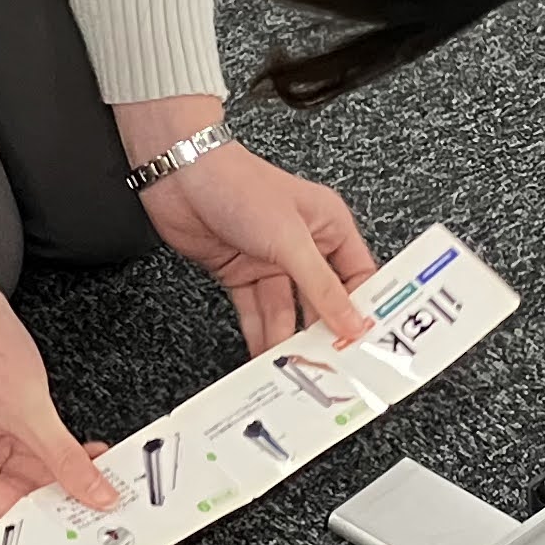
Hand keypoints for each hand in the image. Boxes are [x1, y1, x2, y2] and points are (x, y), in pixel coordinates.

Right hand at [0, 215, 116, 521]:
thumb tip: (95, 494)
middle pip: (18, 495)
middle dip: (65, 491)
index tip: (94, 522)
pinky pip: (25, 453)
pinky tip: (87, 453)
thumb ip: (66, 460)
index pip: (8, 510)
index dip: (54, 515)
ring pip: (27, 475)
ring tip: (105, 470)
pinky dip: (55, 452)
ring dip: (65, 471)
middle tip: (109, 496)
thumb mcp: (29, 409)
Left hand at [120, 106, 377, 351]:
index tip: (364, 341)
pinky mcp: (241, 272)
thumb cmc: (237, 183)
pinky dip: (258, 333)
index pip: (358, 276)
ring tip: (293, 368)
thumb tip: (351, 320)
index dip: (363, 308)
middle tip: (329, 364)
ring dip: (287, 339)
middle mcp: (304, 244)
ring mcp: (271, 259)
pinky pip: (256, 311)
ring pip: (287, 310)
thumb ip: (321, 286)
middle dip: (323, 331)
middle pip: (322, 299)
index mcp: (329, 225)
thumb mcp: (290, 239)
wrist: (179, 176)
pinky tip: (263, 354)